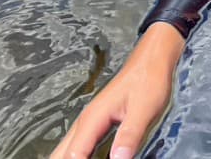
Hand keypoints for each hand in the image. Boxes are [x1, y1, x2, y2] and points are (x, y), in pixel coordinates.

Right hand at [52, 23, 183, 158]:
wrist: (150, 61)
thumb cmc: (148, 80)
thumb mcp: (144, 109)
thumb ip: (129, 135)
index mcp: (93, 119)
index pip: (74, 155)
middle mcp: (84, 122)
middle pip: (60, 154)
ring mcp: (87, 123)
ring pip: (63, 150)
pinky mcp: (93, 124)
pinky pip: (76, 146)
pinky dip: (74, 157)